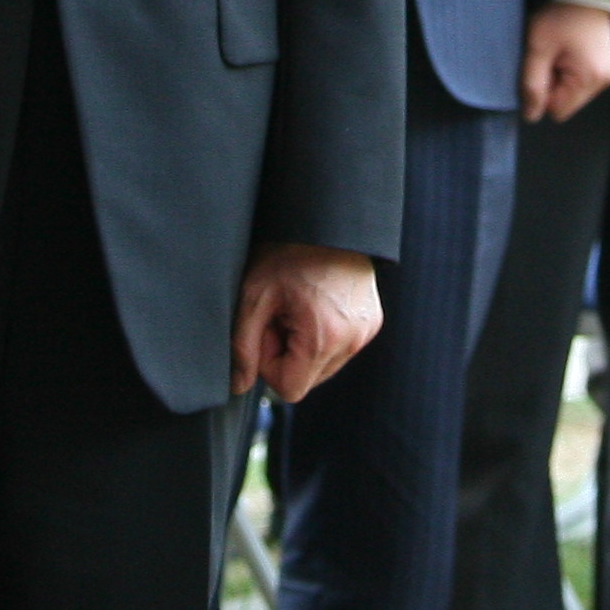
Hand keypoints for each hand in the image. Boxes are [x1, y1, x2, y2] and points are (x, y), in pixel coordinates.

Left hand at [232, 244, 381, 402]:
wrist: (326, 220)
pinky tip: (316, 304)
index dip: (269, 363)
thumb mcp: (255, 297)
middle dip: (287, 353)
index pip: (289, 389)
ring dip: (305, 345)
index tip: (267, 327)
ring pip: (323, 365)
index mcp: (324, 338)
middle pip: (307, 378)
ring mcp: (366, 332)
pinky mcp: (372, 322)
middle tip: (281, 313)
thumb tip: (238, 385)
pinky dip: (324, 335)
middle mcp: (352, 341)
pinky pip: (340, 347)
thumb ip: (243, 347)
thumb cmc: (289, 253)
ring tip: (299, 306)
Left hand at [517, 0, 609, 121]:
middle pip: (566, 103)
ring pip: (572, 92)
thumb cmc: (561, 14)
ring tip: (558, 49)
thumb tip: (531, 116)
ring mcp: (606, 72)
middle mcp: (603, 80)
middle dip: (551, 83)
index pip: (557, 111)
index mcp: (590, 78)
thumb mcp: (538, 48)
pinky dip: (569, 68)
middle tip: (549, 54)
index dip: (542, 93)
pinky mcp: (604, 65)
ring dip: (559, 75)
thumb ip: (532, 85)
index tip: (541, 67)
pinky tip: (567, 48)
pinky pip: (580, 80)